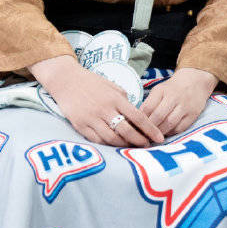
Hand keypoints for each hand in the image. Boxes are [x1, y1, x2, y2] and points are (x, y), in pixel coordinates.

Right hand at [31, 55, 164, 147]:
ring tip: (132, 147)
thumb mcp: (112, 86)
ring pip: (112, 138)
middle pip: (127, 130)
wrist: (66, 80)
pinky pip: (97, 140)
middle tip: (147, 146)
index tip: (159, 138)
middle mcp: (105, 109)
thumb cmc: (91, 82)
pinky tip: (114, 145)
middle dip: (140, 141)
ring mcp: (92, 118)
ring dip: (124, 145)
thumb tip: (135, 114)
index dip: (150, 129)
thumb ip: (124, 99)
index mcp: (115, 98)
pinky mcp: (81, 125)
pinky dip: (108, 145)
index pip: (138, 117)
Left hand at [139, 67, 217, 137]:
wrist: (194, 82)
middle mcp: (173, 97)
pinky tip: (166, 133)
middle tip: (144, 135)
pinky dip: (171, 132)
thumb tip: (137, 121)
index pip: (148, 107)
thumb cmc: (172, 89)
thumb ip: (149, 104)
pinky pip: (180, 128)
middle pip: (158, 116)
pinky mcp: (193, 114)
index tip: (136, 127)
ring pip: (169, 124)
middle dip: (150, 128)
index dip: (141, 120)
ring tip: (154, 136)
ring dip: (160, 132)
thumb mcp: (158, 90)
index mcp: (161, 90)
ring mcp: (184, 106)